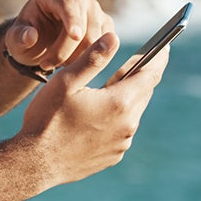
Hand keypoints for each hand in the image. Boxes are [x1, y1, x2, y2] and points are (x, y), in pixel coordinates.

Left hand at [5, 0, 112, 71]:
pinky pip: (105, 44)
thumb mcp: (15, 40)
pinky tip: (71, 62)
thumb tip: (30, 36)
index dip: (72, 19)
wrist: (39, 43)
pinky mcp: (104, 23)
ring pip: (96, 36)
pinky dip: (90, 58)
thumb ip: (19, 38)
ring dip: (77, 57)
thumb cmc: (26, 38)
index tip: (75, 36)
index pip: (67, 3)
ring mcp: (93, 8)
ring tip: (56, 65)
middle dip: (67, 49)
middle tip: (46, 65)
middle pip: (84, 22)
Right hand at [16, 31, 168, 187]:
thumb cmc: (47, 119)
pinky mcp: (113, 156)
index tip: (166, 45)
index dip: (159, 57)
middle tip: (132, 62)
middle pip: (143, 92)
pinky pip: (122, 130)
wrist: (34, 164)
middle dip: (139, 75)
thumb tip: (113, 37)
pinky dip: (116, 119)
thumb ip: (93, 58)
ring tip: (108, 88)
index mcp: (120, 102)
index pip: (150, 74)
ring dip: (125, 98)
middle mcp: (128, 124)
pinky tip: (97, 116)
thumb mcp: (66, 82)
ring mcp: (122, 143)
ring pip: (132, 112)